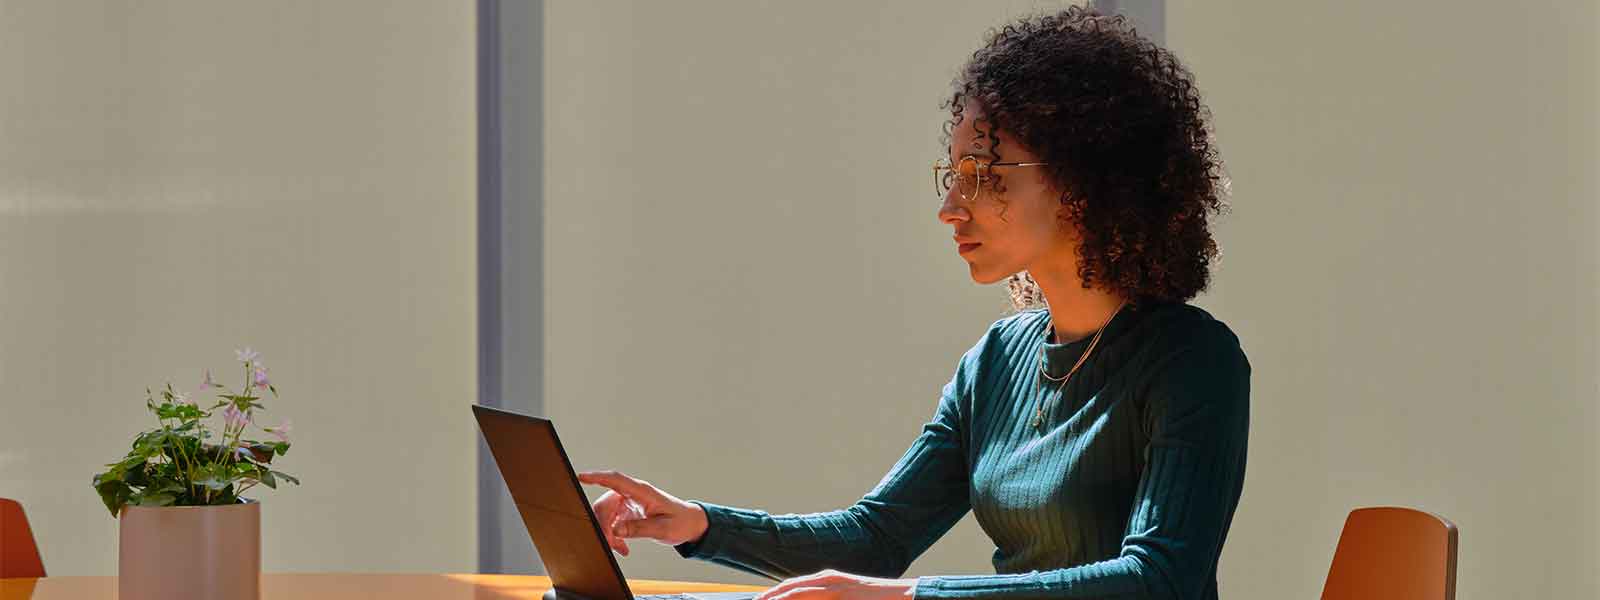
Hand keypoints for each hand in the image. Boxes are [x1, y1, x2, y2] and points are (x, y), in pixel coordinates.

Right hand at [577, 470, 708, 556]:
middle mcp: (632, 494)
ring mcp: (629, 502)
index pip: (616, 480)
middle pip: (605, 504)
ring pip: (606, 515)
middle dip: (603, 525)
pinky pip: (612, 522)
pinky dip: (613, 536)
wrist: (690, 524)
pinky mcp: (627, 512)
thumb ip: (638, 528)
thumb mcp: (663, 529)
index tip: (581, 477)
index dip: (597, 477)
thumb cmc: (681, 522)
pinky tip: (622, 547)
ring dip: (608, 533)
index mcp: (642, 491)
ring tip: (619, 548)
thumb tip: (616, 530)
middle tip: (610, 543)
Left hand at [753, 570, 916, 599]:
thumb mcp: (846, 597)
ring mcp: (834, 585)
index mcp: (828, 579)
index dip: (776, 594)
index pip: (795, 586)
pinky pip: (811, 596)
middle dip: (771, 596)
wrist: (902, 594)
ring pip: (797, 590)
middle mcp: (828, 579)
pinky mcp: (840, 591)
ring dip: (777, 598)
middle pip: (791, 587)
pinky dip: (794, 599)